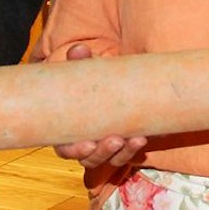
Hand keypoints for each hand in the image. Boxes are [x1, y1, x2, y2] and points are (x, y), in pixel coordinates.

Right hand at [52, 45, 146, 169]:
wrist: (111, 85)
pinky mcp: (122, 146)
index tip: (88, 144)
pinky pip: (127, 154)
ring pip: (111, 159)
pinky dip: (134, 149)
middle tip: (116, 140)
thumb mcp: (83, 72)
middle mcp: (85, 144)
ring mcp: (104, 148)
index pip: (66, 149)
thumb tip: (79, 50)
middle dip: (103, 152)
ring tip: (136, 139)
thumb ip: (79, 62)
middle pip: (90, 159)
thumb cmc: (89, 83)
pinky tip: (142, 136)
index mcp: (68, 131)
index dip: (75, 150)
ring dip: (123, 152)